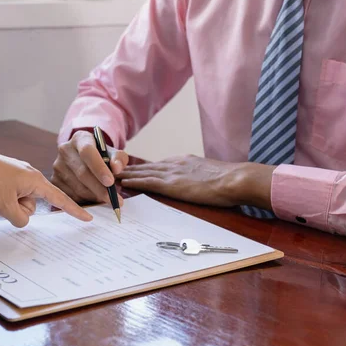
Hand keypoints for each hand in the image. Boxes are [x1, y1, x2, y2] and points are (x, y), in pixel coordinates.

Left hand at [0, 150, 92, 226]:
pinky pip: (14, 194)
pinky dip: (6, 197)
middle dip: (20, 208)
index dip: (74, 210)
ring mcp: (20, 175)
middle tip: (3, 200)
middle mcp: (31, 176)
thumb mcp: (6, 206)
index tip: (87, 218)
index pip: (60, 199)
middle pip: (34, 204)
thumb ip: (20, 219)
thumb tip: (23, 219)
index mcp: (36, 181)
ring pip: (22, 201)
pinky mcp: (10, 176)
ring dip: (10, 203)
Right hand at [51, 130, 128, 203]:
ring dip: (94, 196)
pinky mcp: (54, 180)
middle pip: (82, 173)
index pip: (87, 152)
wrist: (84, 158)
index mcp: (80, 139)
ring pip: (77, 187)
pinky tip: (94, 199)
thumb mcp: (112, 153)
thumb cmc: (101, 156)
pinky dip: (85, 200)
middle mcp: (65, 150)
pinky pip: (70, 195)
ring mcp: (58, 166)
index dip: (99, 168)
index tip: (110, 182)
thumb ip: (119, 158)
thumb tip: (116, 168)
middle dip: (100, 188)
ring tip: (106, 199)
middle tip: (113, 199)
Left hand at [116, 155, 274, 208]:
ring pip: (142, 172)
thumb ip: (198, 176)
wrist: (235, 179)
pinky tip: (122, 182)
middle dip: (127, 167)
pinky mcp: (171, 184)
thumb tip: (196, 183)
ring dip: (125, 173)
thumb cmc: (230, 181)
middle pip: (145, 166)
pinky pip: (147, 182)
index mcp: (184, 162)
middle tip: (110, 167)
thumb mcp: (210, 174)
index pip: (157, 165)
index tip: (129, 167)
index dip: (142, 167)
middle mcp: (174, 164)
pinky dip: (133, 181)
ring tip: (109, 174)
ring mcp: (171, 173)